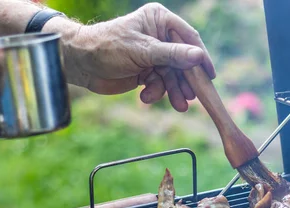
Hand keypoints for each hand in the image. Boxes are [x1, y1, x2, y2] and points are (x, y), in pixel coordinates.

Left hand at [59, 3, 214, 111]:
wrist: (80, 64)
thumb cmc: (107, 47)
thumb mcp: (143, 51)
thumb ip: (172, 55)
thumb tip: (198, 57)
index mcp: (159, 20)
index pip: (188, 38)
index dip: (200, 57)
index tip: (209, 75)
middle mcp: (158, 36)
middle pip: (182, 61)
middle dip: (185, 81)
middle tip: (192, 97)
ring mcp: (153, 55)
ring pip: (172, 76)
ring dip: (173, 91)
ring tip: (179, 106)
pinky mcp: (146, 71)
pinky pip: (160, 84)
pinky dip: (155, 92)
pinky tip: (146, 97)